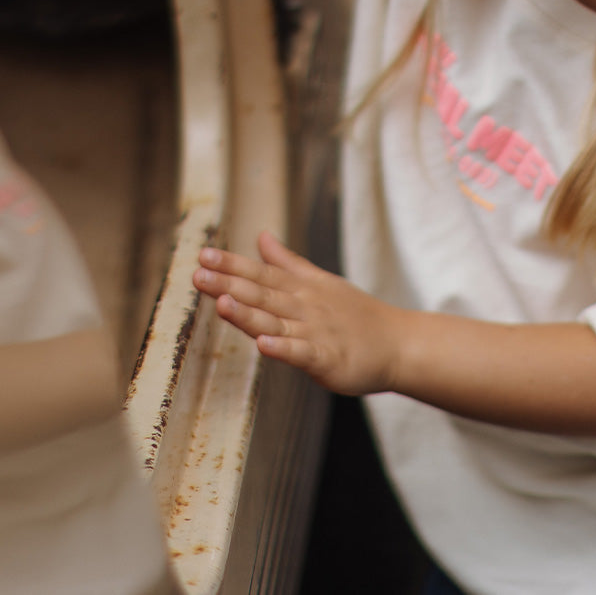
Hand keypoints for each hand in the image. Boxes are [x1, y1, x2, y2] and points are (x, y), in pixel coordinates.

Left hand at [192, 232, 406, 395]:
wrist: (396, 343)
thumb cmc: (354, 315)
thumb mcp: (319, 281)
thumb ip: (287, 262)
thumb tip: (261, 236)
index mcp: (301, 289)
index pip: (262, 273)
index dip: (232, 265)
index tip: (204, 255)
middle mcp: (304, 306)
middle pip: (263, 294)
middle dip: (230, 284)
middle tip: (199, 273)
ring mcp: (316, 331)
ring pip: (277, 321)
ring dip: (249, 313)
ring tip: (222, 303)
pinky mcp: (327, 358)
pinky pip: (302, 353)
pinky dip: (283, 348)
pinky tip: (263, 344)